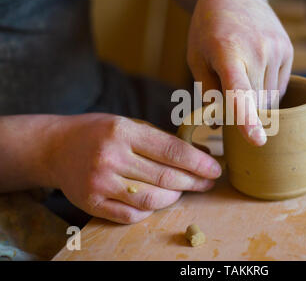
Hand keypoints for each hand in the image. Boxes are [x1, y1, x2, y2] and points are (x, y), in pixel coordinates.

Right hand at [44, 113, 221, 223]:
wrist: (56, 147)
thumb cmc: (98, 133)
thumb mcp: (128, 125)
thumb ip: (159, 141)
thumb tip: (197, 156)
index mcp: (123, 132)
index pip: (170, 150)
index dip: (197, 162)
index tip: (215, 169)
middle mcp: (111, 157)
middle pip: (165, 177)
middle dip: (193, 181)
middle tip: (207, 182)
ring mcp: (100, 183)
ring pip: (151, 199)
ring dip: (175, 197)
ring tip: (184, 190)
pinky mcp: (92, 203)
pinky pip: (132, 214)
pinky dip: (151, 209)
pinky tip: (158, 200)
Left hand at [187, 0, 292, 145]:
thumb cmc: (208, 28)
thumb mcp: (196, 58)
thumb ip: (208, 92)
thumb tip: (220, 126)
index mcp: (227, 52)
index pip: (240, 91)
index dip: (248, 118)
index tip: (258, 140)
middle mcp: (257, 50)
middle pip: (255, 102)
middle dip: (242, 110)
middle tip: (228, 94)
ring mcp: (276, 49)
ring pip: (270, 98)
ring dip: (255, 101)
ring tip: (241, 75)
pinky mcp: (287, 50)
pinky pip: (279, 87)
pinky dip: (266, 90)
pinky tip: (254, 73)